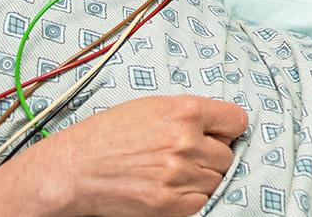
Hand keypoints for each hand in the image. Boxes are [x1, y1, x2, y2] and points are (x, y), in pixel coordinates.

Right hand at [41, 95, 246, 216]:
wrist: (75, 168)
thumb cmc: (108, 134)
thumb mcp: (151, 107)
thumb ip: (188, 114)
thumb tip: (219, 126)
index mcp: (185, 111)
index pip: (236, 121)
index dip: (226, 128)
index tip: (218, 133)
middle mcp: (186, 142)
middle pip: (227, 154)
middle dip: (211, 154)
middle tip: (186, 154)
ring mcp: (179, 175)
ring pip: (216, 180)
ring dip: (201, 177)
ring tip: (173, 171)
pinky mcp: (170, 204)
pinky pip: (201, 201)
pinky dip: (191, 197)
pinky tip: (170, 187)